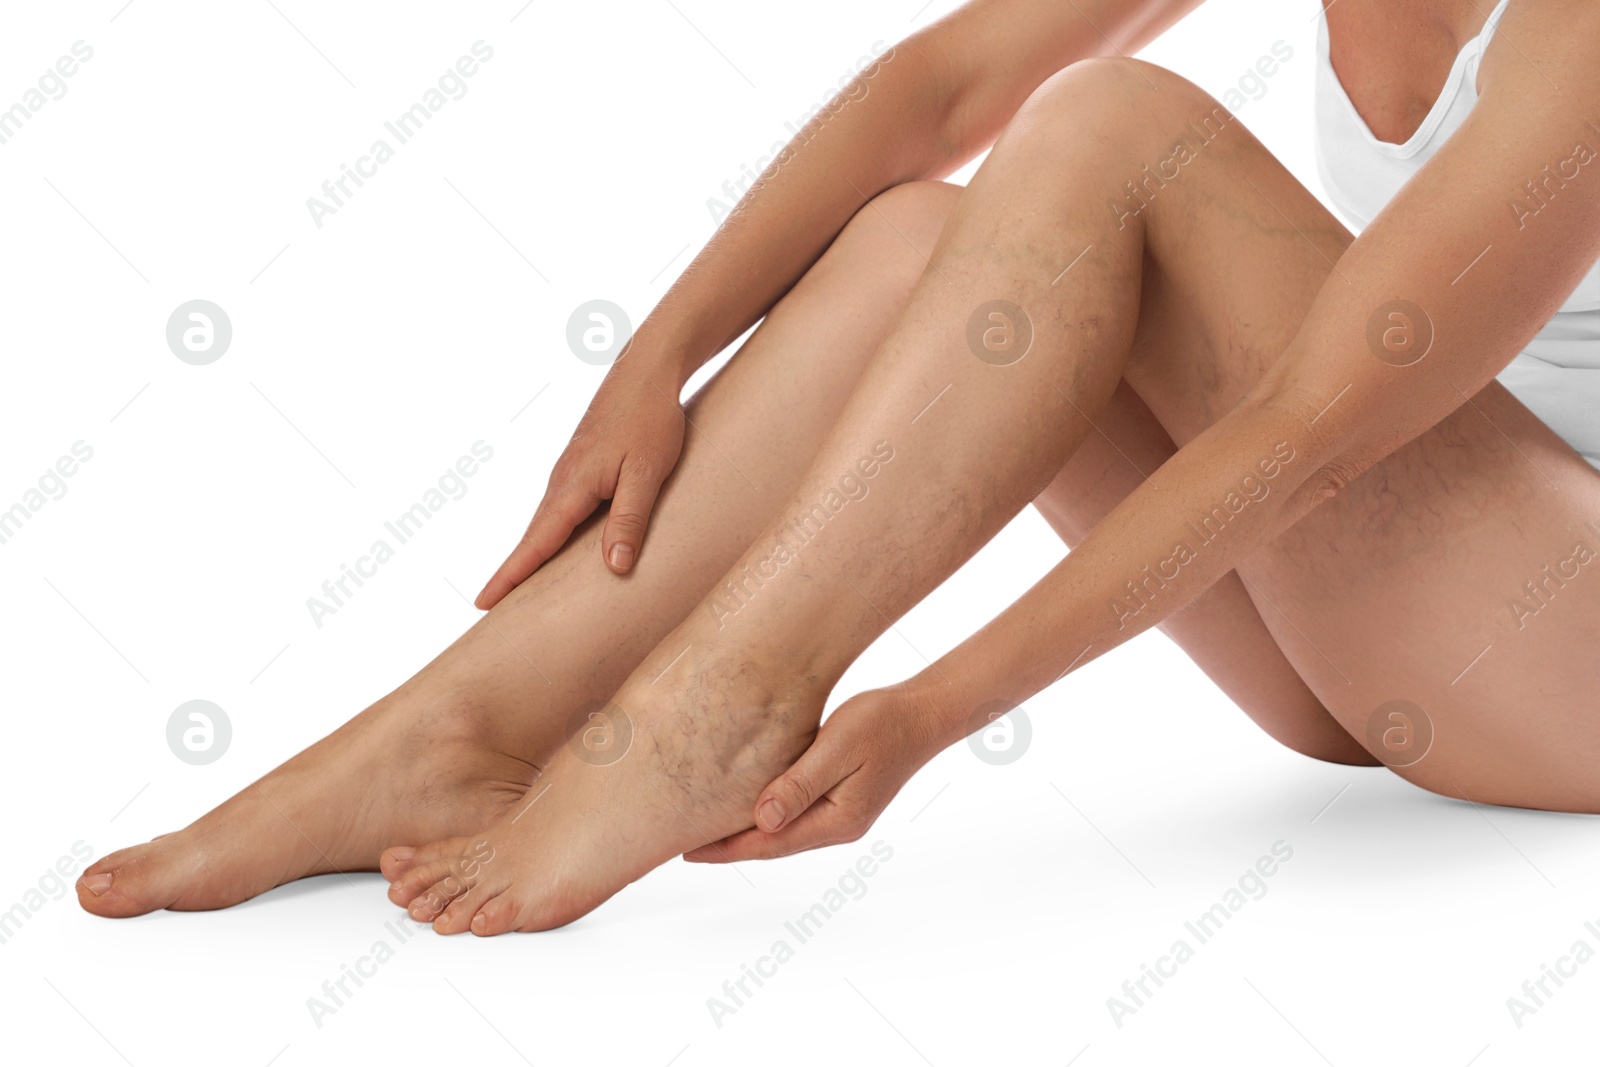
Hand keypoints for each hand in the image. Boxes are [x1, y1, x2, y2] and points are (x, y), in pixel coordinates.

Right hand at [476, 366, 685, 608]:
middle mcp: (562, 482)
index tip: (483, 603)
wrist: (647, 370)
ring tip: (516, 588)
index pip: (536, 543)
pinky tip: (553, 546)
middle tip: (490, 608)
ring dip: (529, 555)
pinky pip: (559, 510)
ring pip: (545, 523)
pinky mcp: (581, 466)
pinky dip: (548, 535)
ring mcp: (569, 473)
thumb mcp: (647, 474)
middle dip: (511, 573)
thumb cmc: (651, 420)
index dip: (510, 576)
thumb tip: (614, 568)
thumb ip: (630, 520)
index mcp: (573, 487)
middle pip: (532, 537)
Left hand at [683, 685, 944, 862]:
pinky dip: (767, 817)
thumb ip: (800, 786)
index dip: (727, 849)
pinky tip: (748, 809)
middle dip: (729, 847)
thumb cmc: (881, 724)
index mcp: (837, 820)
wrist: (922, 715)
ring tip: (707, 832)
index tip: (688, 851)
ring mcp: (842, 816)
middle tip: (684, 846)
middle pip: (773, 845)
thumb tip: (763, 820)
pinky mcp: (842, 800)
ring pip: (783, 833)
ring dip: (747, 834)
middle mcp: (839, 826)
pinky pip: (796, 816)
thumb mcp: (837, 749)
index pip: (770, 843)